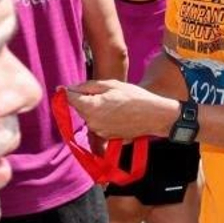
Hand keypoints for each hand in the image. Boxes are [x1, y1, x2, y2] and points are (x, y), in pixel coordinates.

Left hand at [63, 81, 177, 142]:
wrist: (155, 116)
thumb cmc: (136, 97)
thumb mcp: (112, 85)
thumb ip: (88, 86)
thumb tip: (68, 88)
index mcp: (91, 107)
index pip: (69, 99)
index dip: (68, 91)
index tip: (68, 87)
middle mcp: (91, 122)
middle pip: (80, 108)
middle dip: (86, 100)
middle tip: (106, 93)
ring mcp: (99, 131)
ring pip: (89, 116)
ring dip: (96, 109)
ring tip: (115, 103)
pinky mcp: (106, 137)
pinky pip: (98, 124)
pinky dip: (104, 118)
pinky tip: (118, 113)